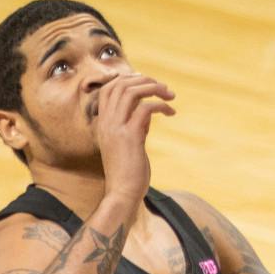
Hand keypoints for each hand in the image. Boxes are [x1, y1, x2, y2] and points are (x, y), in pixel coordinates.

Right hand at [90, 73, 175, 204]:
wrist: (122, 194)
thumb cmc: (128, 171)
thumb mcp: (129, 142)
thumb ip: (135, 124)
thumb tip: (147, 110)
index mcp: (103, 123)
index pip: (109, 88)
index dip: (128, 79)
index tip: (147, 83)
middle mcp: (106, 122)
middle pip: (121, 84)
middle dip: (145, 80)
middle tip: (164, 88)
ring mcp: (116, 128)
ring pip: (131, 91)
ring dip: (154, 88)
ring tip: (170, 95)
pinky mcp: (130, 136)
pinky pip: (145, 108)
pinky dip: (160, 105)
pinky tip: (170, 112)